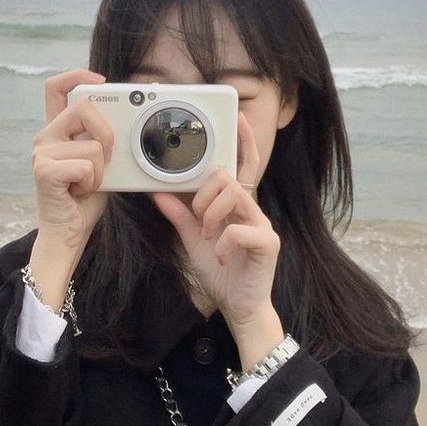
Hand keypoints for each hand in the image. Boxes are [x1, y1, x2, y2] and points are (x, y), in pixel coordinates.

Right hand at [32, 68, 113, 255]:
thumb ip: (104, 140)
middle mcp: (45, 137)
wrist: (67, 233)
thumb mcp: (100, 163)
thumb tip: (127, 120)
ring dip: (100, 171)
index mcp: (57, 131)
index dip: (77, 75)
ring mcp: (41, 153)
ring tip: (86, 184)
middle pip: (83, 107)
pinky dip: (92, 183)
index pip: (56, 88)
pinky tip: (78, 193)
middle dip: (106, 132)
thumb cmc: (84, 200)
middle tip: (106, 158)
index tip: (100, 80)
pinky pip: (86, 166)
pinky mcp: (44, 171)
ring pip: (91, 145)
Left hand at [151, 110, 280, 332]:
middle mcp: (253, 210)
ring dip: (210, 216)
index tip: (236, 117)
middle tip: (199, 219)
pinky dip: (222, 243)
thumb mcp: (193, 240)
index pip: (242, 166)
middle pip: (228, 177)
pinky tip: (222, 255)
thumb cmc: (222, 273)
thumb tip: (158, 192)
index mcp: (237, 206)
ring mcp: (263, 225)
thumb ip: (180, 215)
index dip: (242, 140)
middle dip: (204, 195)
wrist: (239, 308)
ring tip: (209, 238)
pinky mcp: (268, 243)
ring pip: (233, 196)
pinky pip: (238, 230)